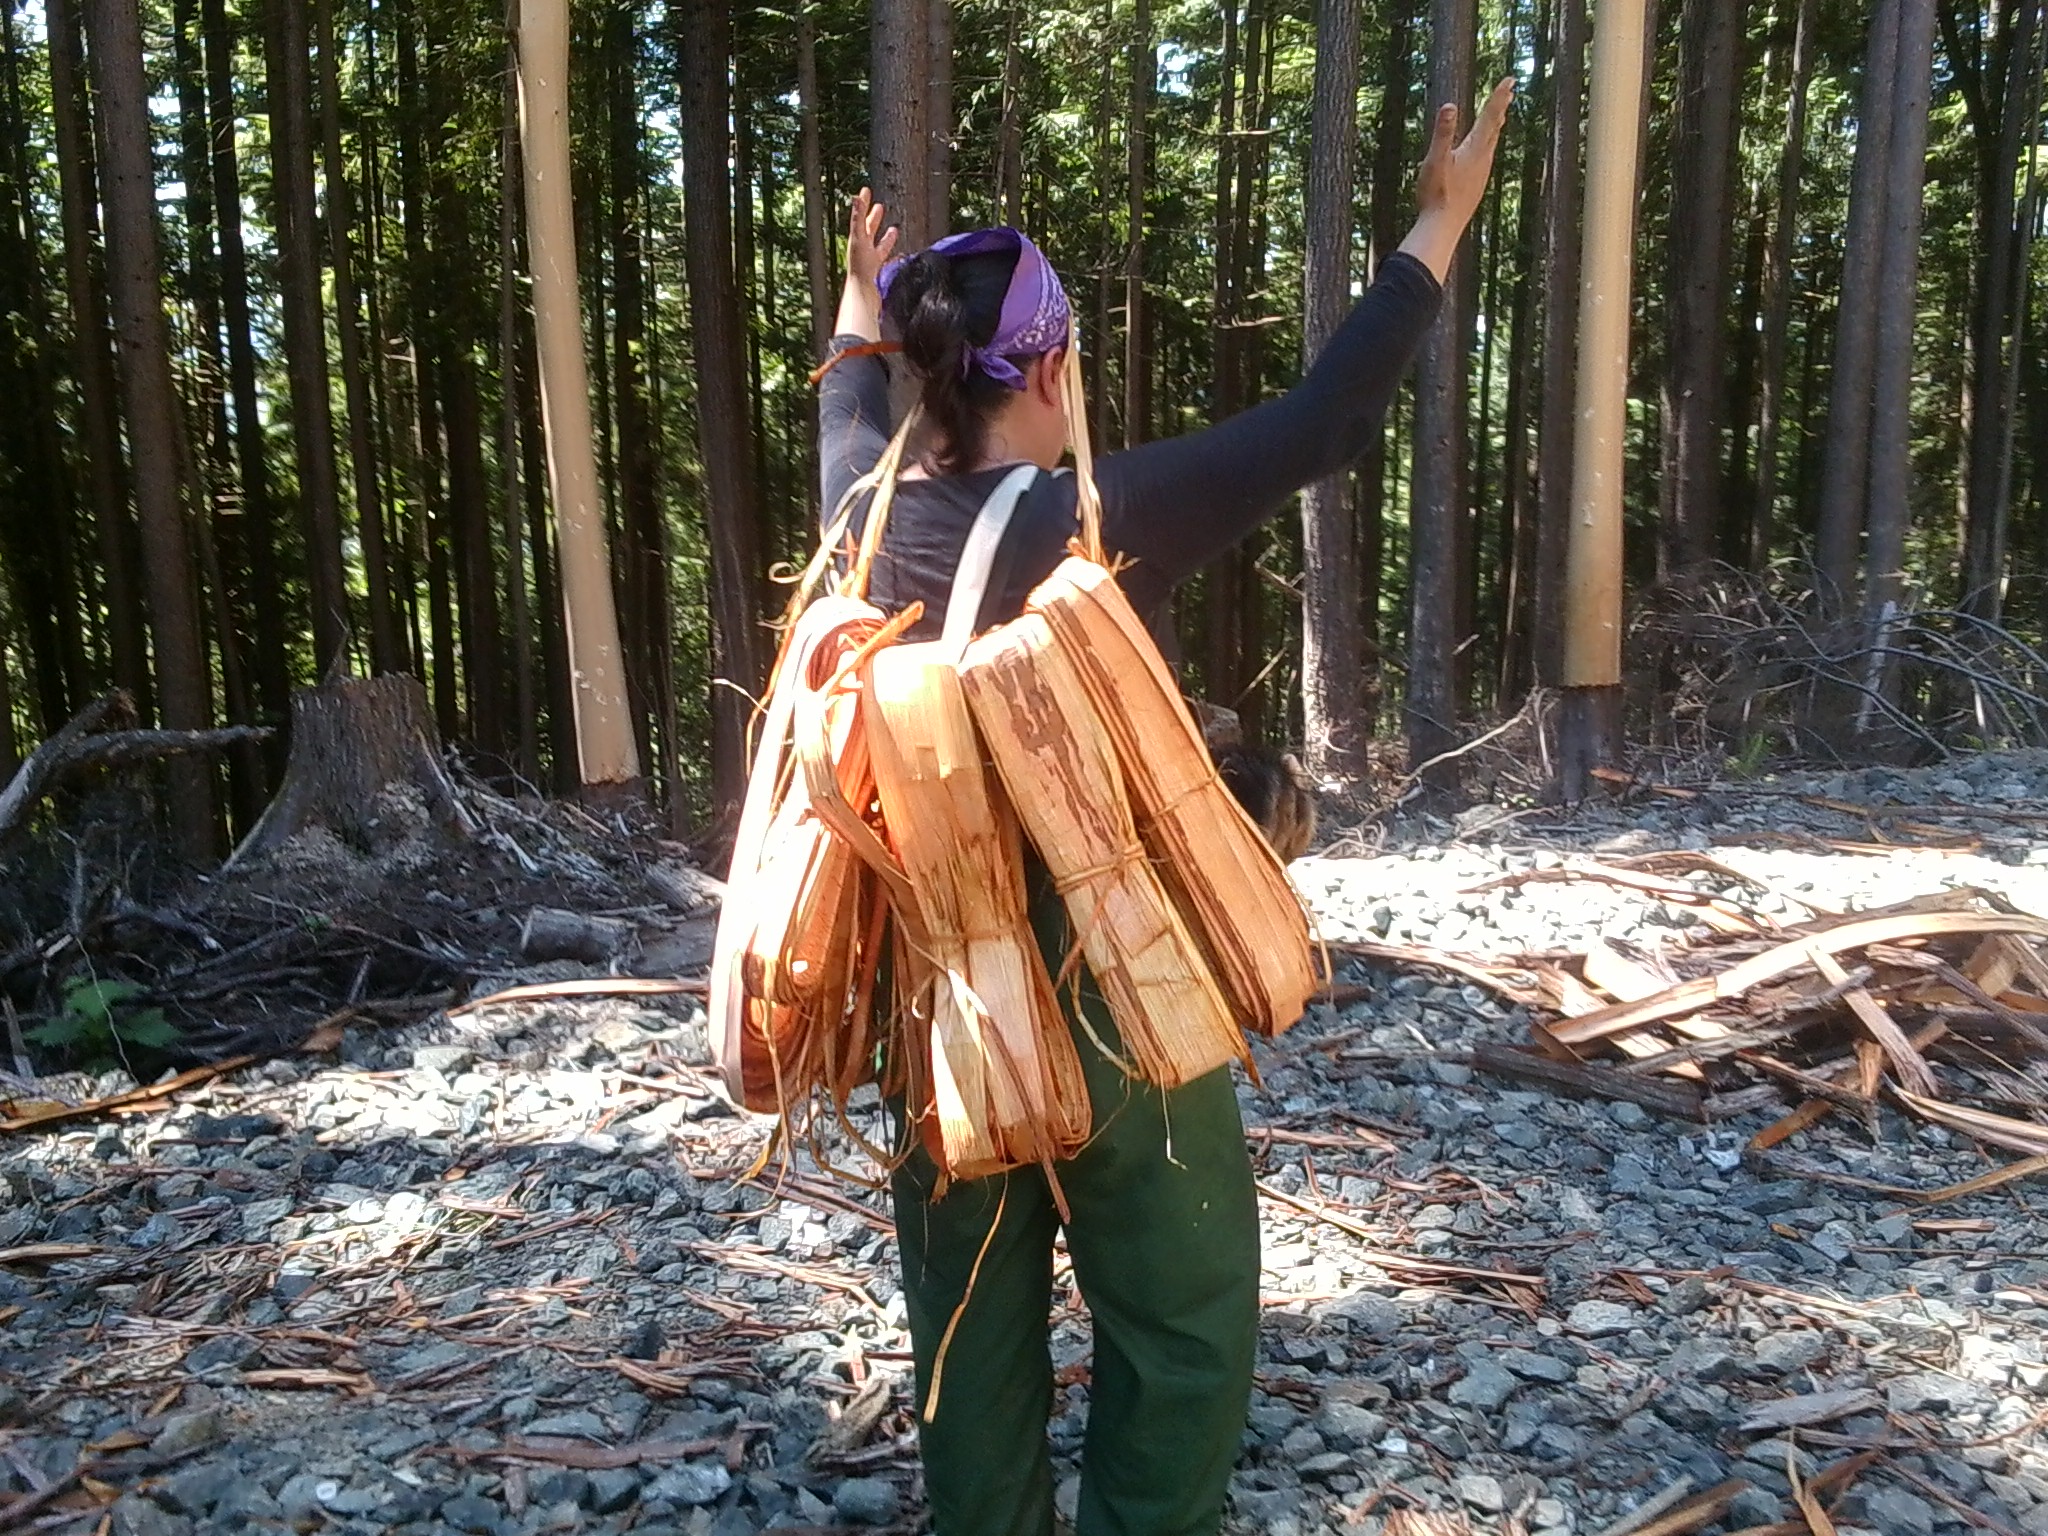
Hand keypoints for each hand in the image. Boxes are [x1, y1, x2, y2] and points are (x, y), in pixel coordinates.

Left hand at [846, 188, 899, 290]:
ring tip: (894, 229)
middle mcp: (864, 250)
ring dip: (886, 237)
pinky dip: (894, 256)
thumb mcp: (859, 237)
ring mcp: (872, 262)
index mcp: (858, 240)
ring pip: (880, 245)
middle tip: (880, 207)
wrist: (864, 294)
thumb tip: (856, 196)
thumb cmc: (861, 268)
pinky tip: (900, 255)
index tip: (866, 190)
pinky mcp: (880, 273)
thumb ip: (858, 217)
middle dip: (874, 219)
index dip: (864, 204)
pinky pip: (888, 261)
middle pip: (869, 230)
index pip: (860, 217)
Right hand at [1397, 77, 1514, 282]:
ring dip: (1495, 127)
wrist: (1443, 227)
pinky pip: (1485, 158)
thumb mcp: (1436, 160)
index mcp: (1475, 149)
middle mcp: (1483, 159)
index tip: (1510, 80)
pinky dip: (1487, 145)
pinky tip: (1483, 152)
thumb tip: (1450, 106)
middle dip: (1500, 108)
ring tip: (1499, 117)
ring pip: (1491, 143)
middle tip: (1509, 92)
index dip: (1499, 96)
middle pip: (1495, 128)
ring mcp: (1481, 173)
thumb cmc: (1437, 194)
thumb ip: (1443, 132)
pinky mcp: (1476, 185)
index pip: (1490, 116)